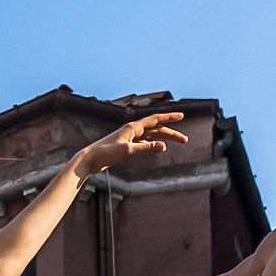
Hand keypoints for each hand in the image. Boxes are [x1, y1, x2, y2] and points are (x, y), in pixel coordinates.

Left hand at [73, 111, 187, 175]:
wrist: (90, 159)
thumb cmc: (106, 153)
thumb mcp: (128, 151)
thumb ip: (146, 148)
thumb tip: (164, 146)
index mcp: (133, 127)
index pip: (155, 119)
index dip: (169, 117)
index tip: (181, 115)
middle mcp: (132, 130)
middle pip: (156, 129)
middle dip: (172, 133)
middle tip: (185, 140)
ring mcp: (129, 137)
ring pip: (151, 135)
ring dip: (164, 138)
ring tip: (178, 142)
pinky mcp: (126, 145)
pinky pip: (144, 142)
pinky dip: (154, 143)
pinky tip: (159, 147)